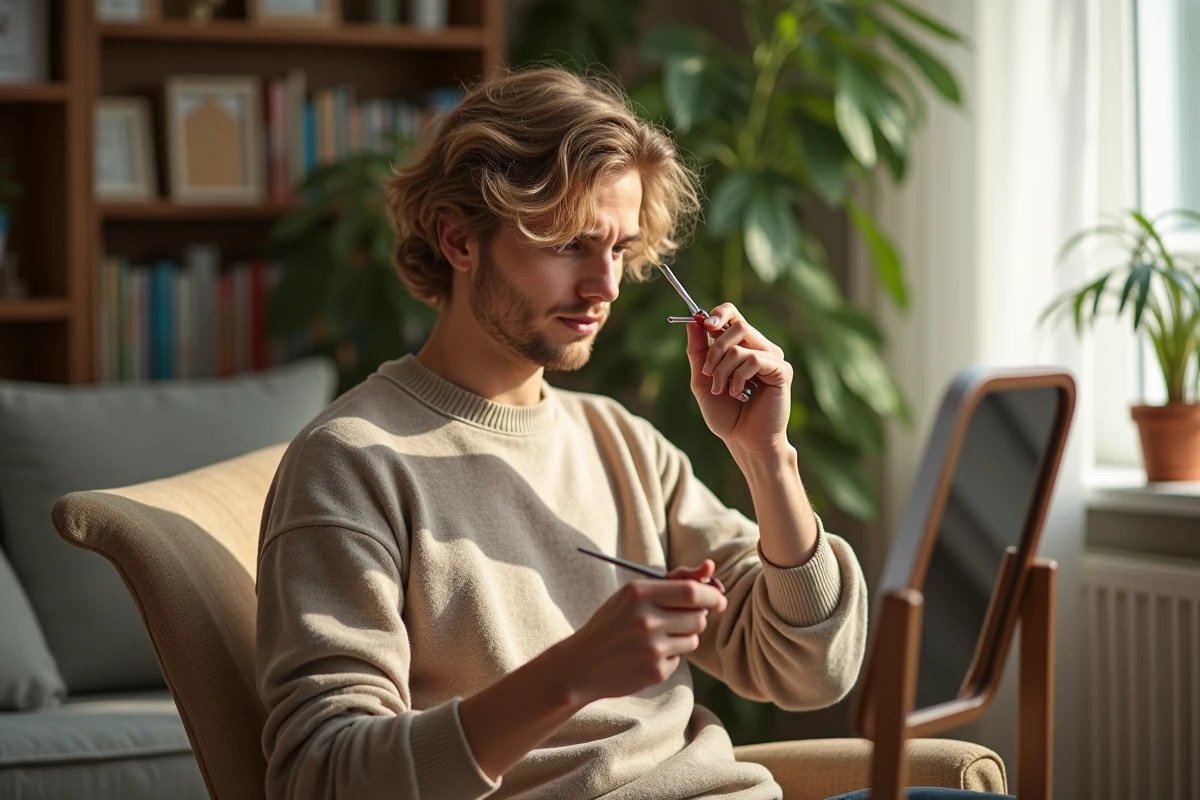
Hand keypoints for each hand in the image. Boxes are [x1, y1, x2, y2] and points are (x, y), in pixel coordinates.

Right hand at [559, 563, 727, 704]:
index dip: (712, 595)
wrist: (583, 664)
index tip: (719, 599)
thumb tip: (710, 567)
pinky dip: (671, 655)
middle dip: (697, 617)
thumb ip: (674, 580)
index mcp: (639, 593)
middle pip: (698, 617)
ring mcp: (652, 648)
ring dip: (685, 636)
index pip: (692, 592)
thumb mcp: (634, 594)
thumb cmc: (613, 622)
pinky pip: (680, 658)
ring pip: (693, 638)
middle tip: (682, 618)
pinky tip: (648, 654)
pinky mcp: (656, 671)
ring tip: (659, 636)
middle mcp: (646, 620)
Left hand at [684, 303, 792, 453]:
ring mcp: (773, 358)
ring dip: (723, 369)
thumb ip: (698, 351)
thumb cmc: (726, 414)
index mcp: (742, 346)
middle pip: (737, 324)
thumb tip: (694, 321)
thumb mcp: (702, 379)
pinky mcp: (782, 371)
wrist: (743, 441)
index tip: (704, 324)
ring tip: (723, 390)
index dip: (718, 314)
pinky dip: (739, 377)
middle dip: (714, 349)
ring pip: (741, 344)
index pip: (733, 314)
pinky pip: (754, 359)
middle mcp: (760, 347)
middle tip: (707, 373)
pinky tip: (739, 393)